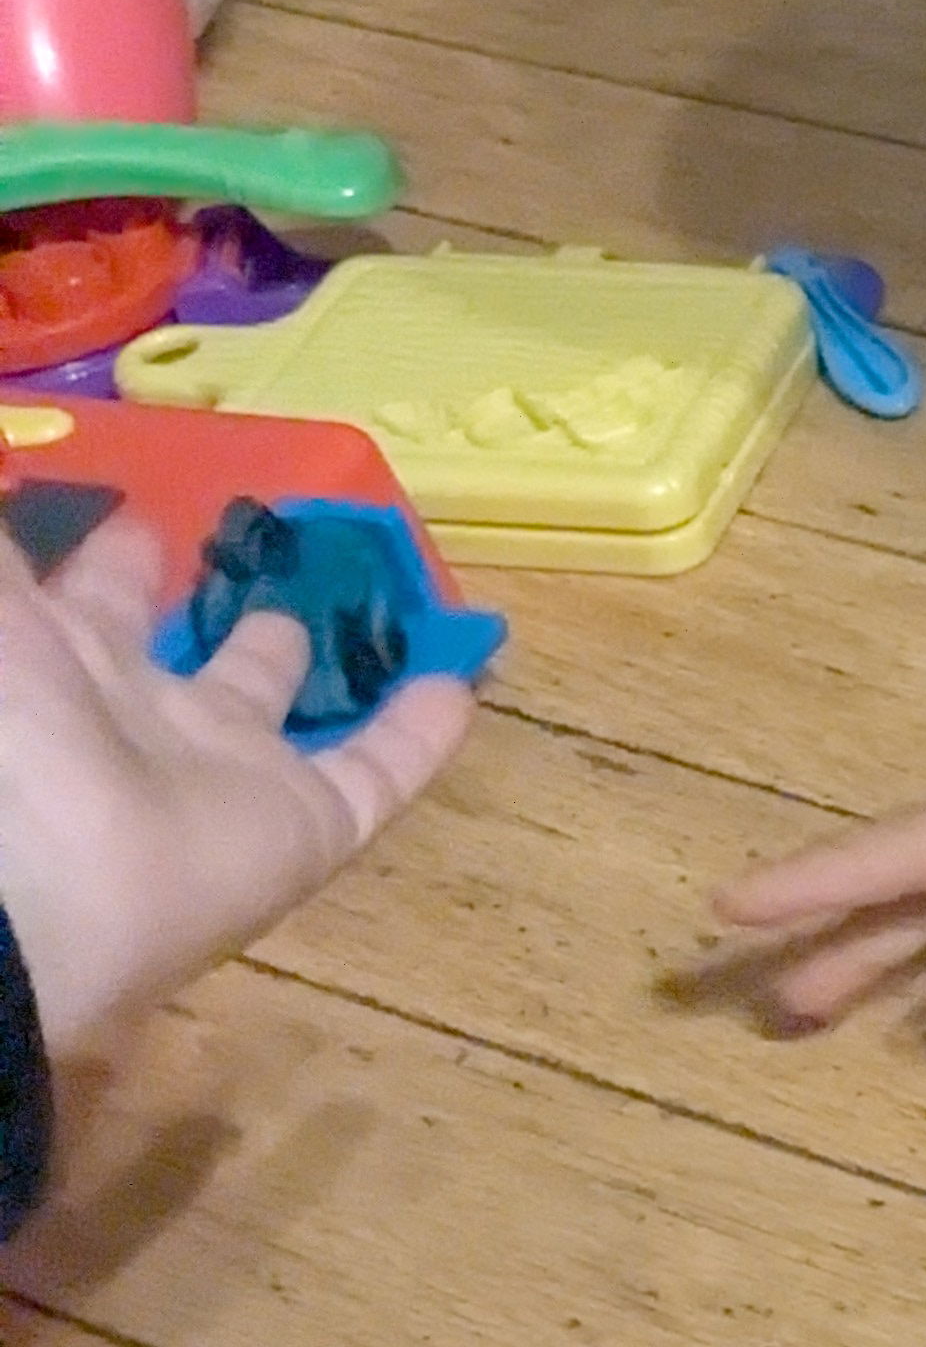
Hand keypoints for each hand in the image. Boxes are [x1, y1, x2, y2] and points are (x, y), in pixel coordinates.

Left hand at [0, 515, 472, 1054]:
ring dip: (304, 659)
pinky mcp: (305, 826)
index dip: (110, 557)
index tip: (144, 510)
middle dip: (203, 603)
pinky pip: (375, 775)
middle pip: (180, 654)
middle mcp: (134, 718)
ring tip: (352, 608)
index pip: (85, 601)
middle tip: (247, 544)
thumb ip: (11, 551)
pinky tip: (459, 687)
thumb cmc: (5, 723)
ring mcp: (221, 776)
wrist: (33, 879)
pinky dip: (419, 738)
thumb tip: (18, 467)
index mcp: (54, 666)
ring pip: (277, 706)